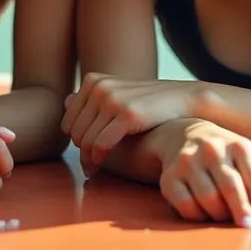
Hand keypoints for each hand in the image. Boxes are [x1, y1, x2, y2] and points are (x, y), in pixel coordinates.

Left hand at [61, 73, 201, 168]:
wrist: (185, 100)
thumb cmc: (149, 102)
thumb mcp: (120, 92)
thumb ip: (94, 97)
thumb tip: (65, 100)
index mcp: (93, 80)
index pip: (68, 120)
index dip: (75, 139)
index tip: (85, 153)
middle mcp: (100, 87)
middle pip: (74, 131)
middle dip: (80, 152)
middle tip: (89, 166)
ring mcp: (112, 99)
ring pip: (85, 140)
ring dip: (87, 159)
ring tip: (93, 169)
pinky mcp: (127, 114)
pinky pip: (99, 144)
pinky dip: (97, 159)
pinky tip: (100, 165)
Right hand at [156, 120, 250, 227]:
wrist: (182, 134)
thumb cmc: (223, 156)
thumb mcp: (245, 164)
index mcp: (238, 145)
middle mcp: (212, 149)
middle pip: (230, 185)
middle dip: (241, 209)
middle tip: (247, 227)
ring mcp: (188, 161)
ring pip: (208, 196)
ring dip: (219, 214)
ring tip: (225, 218)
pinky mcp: (169, 176)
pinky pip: (185, 204)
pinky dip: (197, 215)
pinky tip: (204, 215)